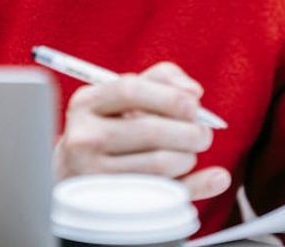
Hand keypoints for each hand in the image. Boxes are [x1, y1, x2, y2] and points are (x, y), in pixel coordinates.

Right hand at [53, 61, 231, 199]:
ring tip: (187, 155)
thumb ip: (162, 79)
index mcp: (86, 103)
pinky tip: (210, 178)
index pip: (130, 90)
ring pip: (161, 163)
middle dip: (190, 132)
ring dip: (188, 158)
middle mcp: (83, 137)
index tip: (194, 106)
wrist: (74, 172)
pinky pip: (164, 194)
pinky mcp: (110, 204)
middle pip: (151, 131)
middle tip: (202, 134)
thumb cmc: (110, 126)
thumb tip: (193, 91)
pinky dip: (195, 185)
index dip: (169, 97)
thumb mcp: (125, 97)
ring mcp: (93, 173)